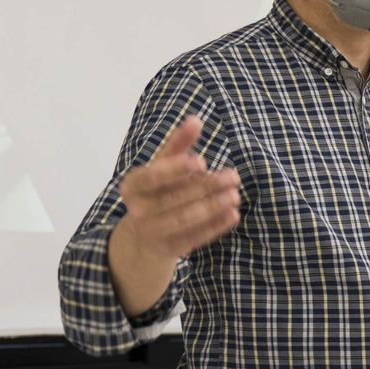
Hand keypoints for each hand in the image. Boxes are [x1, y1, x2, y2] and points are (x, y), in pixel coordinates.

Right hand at [114, 116, 241, 262]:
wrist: (144, 236)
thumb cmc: (157, 192)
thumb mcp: (162, 166)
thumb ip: (178, 144)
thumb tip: (196, 119)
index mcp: (133, 186)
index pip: (153, 176)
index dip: (177, 169)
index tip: (203, 162)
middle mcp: (138, 210)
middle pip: (175, 197)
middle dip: (206, 187)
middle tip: (233, 176)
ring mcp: (153, 232)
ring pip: (185, 220)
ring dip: (213, 207)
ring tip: (235, 195)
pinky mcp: (170, 249)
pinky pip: (195, 238)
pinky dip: (215, 227)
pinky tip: (234, 215)